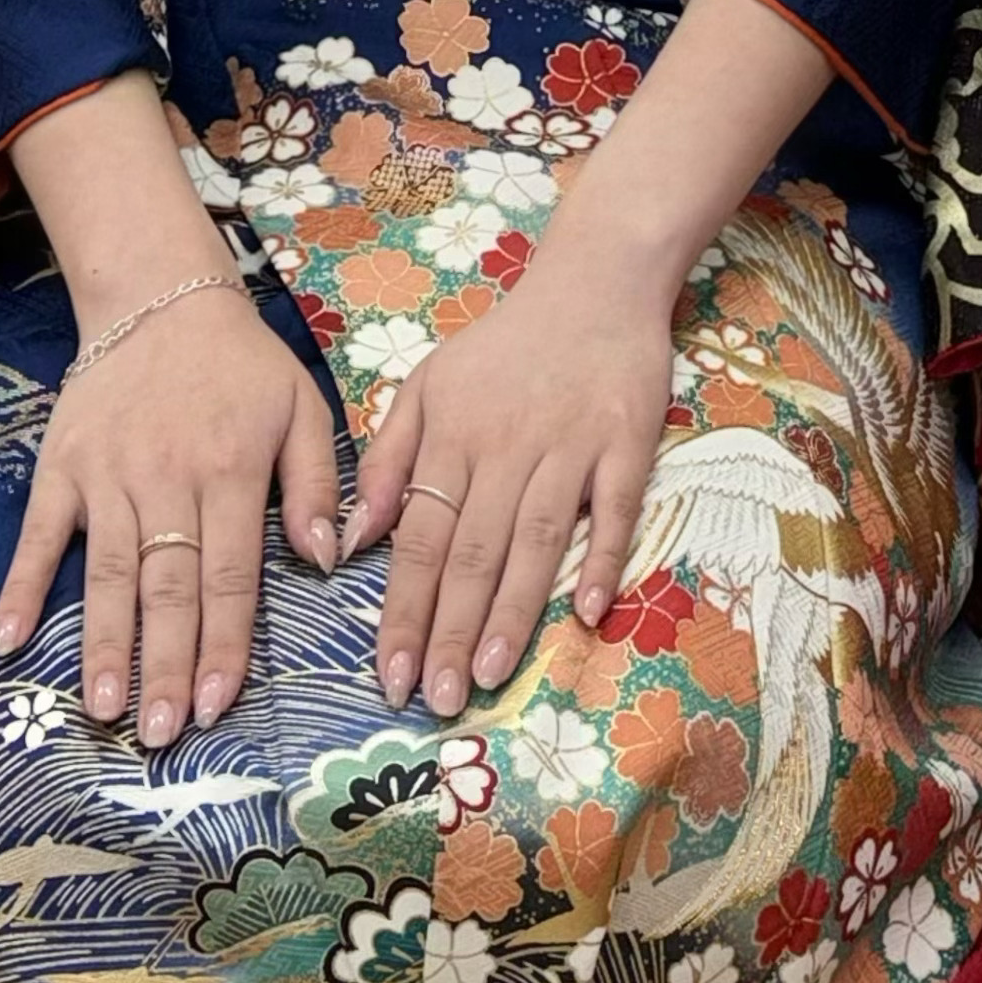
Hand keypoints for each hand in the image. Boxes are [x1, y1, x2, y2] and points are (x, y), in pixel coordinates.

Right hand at [0, 282, 340, 748]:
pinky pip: (38, 535)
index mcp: (231, 469)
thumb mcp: (301, 406)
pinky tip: (8, 641)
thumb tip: (327, 558)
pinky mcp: (60, 469)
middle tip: (161, 734)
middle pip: (167, 586)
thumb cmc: (242, 366)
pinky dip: (21, 586)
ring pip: (108, 573)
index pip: (229, 573)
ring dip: (104, 643)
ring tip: (103, 708)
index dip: (225, 642)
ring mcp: (106, 476)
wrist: (159, 300)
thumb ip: (317, 483)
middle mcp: (166, 478)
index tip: (221, 706)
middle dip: (166, 664)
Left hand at [341, 239, 678, 719]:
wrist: (594, 283)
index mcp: (454, 434)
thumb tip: (353, 540)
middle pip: (473, 550)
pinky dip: (601, 558)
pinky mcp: (628, 441)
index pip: (421, 537)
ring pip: (535, 539)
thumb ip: (389, 457)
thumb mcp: (429, 384)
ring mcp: (571, 445)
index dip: (406, 610)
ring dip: (513, 611)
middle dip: (451, 631)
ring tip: (491, 675)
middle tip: (437, 700)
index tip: (389, 676)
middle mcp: (507, 445)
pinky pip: (614, 509)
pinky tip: (587, 611)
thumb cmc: (504, 345)